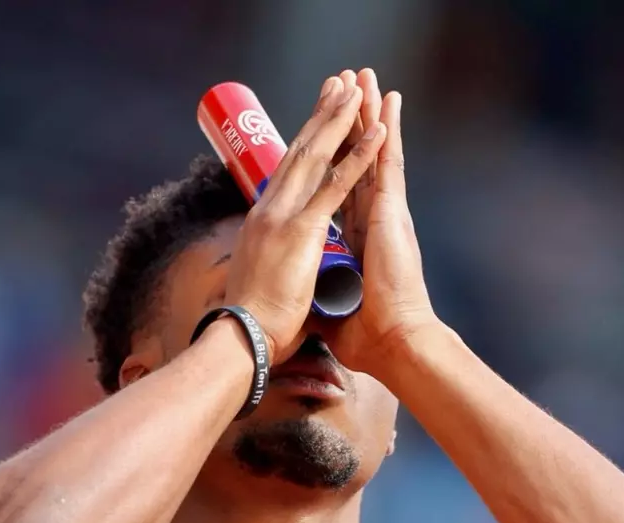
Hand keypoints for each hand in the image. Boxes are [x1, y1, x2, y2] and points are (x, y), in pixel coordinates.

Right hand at [223, 74, 385, 362]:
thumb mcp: (260, 281)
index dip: (305, 139)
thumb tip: (266, 264)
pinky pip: (338, 185)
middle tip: (337, 81)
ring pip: (318, 155)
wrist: (246, 341)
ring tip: (355, 88)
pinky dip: (360, 156)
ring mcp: (285, 215)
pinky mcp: (302, 229)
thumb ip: (268, 262)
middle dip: (320, 114)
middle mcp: (271, 209)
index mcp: (264, 222)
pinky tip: (377, 132)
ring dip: (339, 119)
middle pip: (301, 150)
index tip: (318, 116)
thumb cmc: (253, 324)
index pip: (288, 171)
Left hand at [328, 70, 439, 377]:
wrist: (394, 344)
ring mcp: (386, 213)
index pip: (342, 188)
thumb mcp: (332, 307)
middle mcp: (375, 219)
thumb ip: (320, 295)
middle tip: (347, 84)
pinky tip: (387, 104)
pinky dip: (385, 132)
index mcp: (359, 238)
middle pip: (357, 159)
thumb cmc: (367, 336)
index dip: (335, 158)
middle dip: (350, 121)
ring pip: (375, 151)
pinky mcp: (393, 215)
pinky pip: (388, 163)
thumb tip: (301, 303)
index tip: (328, 133)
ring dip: (369, 113)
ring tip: (367, 77)